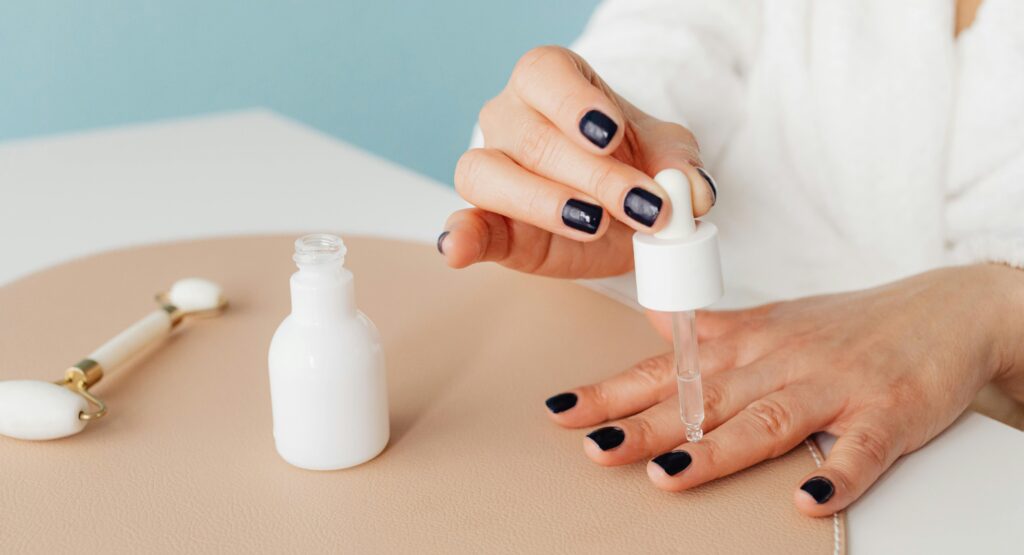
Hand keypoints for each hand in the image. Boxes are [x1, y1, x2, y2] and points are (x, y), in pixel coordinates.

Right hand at [440, 46, 715, 278]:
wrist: (622, 212)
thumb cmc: (634, 165)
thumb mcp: (668, 157)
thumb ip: (681, 167)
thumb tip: (694, 191)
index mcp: (551, 81)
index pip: (545, 74)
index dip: (574, 103)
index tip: (610, 135)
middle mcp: (510, 117)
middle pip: (533, 137)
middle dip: (593, 175)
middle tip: (643, 205)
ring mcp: (490, 168)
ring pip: (488, 174)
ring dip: (542, 203)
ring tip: (592, 224)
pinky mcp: (487, 223)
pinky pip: (464, 224)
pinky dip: (460, 236)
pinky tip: (457, 248)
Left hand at [543, 264, 1023, 515]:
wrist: (945, 309)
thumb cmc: (849, 324)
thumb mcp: (773, 319)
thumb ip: (713, 329)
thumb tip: (657, 319)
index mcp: (747, 344)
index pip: (667, 371)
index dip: (613, 392)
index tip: (564, 412)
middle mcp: (780, 362)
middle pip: (704, 399)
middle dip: (645, 425)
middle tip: (596, 447)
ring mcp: (833, 386)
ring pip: (768, 419)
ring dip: (718, 449)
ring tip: (670, 474)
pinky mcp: (887, 411)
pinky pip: (859, 449)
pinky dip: (837, 475)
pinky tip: (808, 500)